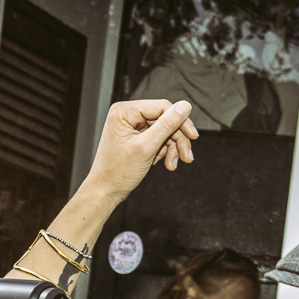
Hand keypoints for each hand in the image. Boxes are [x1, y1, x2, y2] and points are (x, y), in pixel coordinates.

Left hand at [80, 99, 198, 205]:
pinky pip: (158, 138)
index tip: (192, 136)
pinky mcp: (136, 137)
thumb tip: (184, 107)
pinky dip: (163, 151)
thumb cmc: (116, 173)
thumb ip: (167, 125)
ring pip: (164, 130)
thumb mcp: (146, 147)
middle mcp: (127, 115)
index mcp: (124, 112)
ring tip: (172, 164)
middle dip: (177, 139)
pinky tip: (161, 162)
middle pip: (165, 119)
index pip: (162, 107)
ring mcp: (132, 126)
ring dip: (172, 148)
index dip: (180, 121)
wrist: (105, 192)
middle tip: (186, 156)